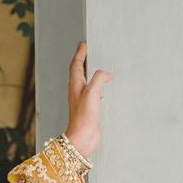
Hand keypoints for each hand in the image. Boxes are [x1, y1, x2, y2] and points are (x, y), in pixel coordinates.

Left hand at [65, 40, 112, 158]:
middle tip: (89, 50)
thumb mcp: (92, 93)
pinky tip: (105, 88)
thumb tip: (107, 74)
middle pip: (80, 71)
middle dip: (84, 60)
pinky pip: (95, 92)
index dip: (80, 54)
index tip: (84, 44)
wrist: (82, 138)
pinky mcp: (90, 108)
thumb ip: (99, 79)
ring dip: (92, 73)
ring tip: (98, 66)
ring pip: (87, 81)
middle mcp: (78, 91)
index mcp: (75, 85)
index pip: (76, 65)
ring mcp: (83, 100)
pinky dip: (99, 86)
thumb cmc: (84, 117)